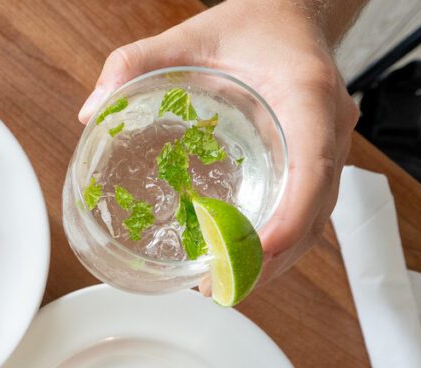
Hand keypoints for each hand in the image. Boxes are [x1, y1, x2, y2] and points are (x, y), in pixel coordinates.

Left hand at [78, 0, 361, 282]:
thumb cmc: (250, 25)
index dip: (289, 216)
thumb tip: (92, 109)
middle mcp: (328, 128)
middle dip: (273, 258)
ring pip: (316, 220)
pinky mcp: (316, 162)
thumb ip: (135, 63)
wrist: (292, 12)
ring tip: (224, 287)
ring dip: (275, 261)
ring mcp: (327, 147)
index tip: (256, 250)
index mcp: (307, 97)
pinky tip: (237, 260)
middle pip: (316, 211)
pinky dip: (277, 243)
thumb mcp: (188, 34)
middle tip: (221, 288)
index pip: (313, 167)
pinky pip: (306, 210)